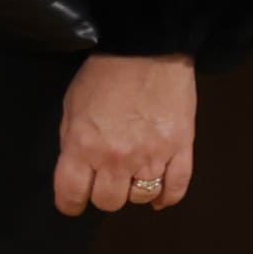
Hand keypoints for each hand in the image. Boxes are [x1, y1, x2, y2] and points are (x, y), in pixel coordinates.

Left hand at [54, 52, 195, 214]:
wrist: (147, 50)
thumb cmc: (102, 76)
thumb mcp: (71, 107)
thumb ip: (72, 143)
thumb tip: (77, 172)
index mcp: (84, 146)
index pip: (72, 194)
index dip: (70, 203)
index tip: (73, 202)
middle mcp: (117, 158)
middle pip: (109, 202)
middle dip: (103, 194)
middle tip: (104, 180)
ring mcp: (153, 156)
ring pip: (142, 197)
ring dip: (134, 191)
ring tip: (131, 177)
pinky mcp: (182, 150)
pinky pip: (177, 188)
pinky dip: (167, 198)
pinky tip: (159, 198)